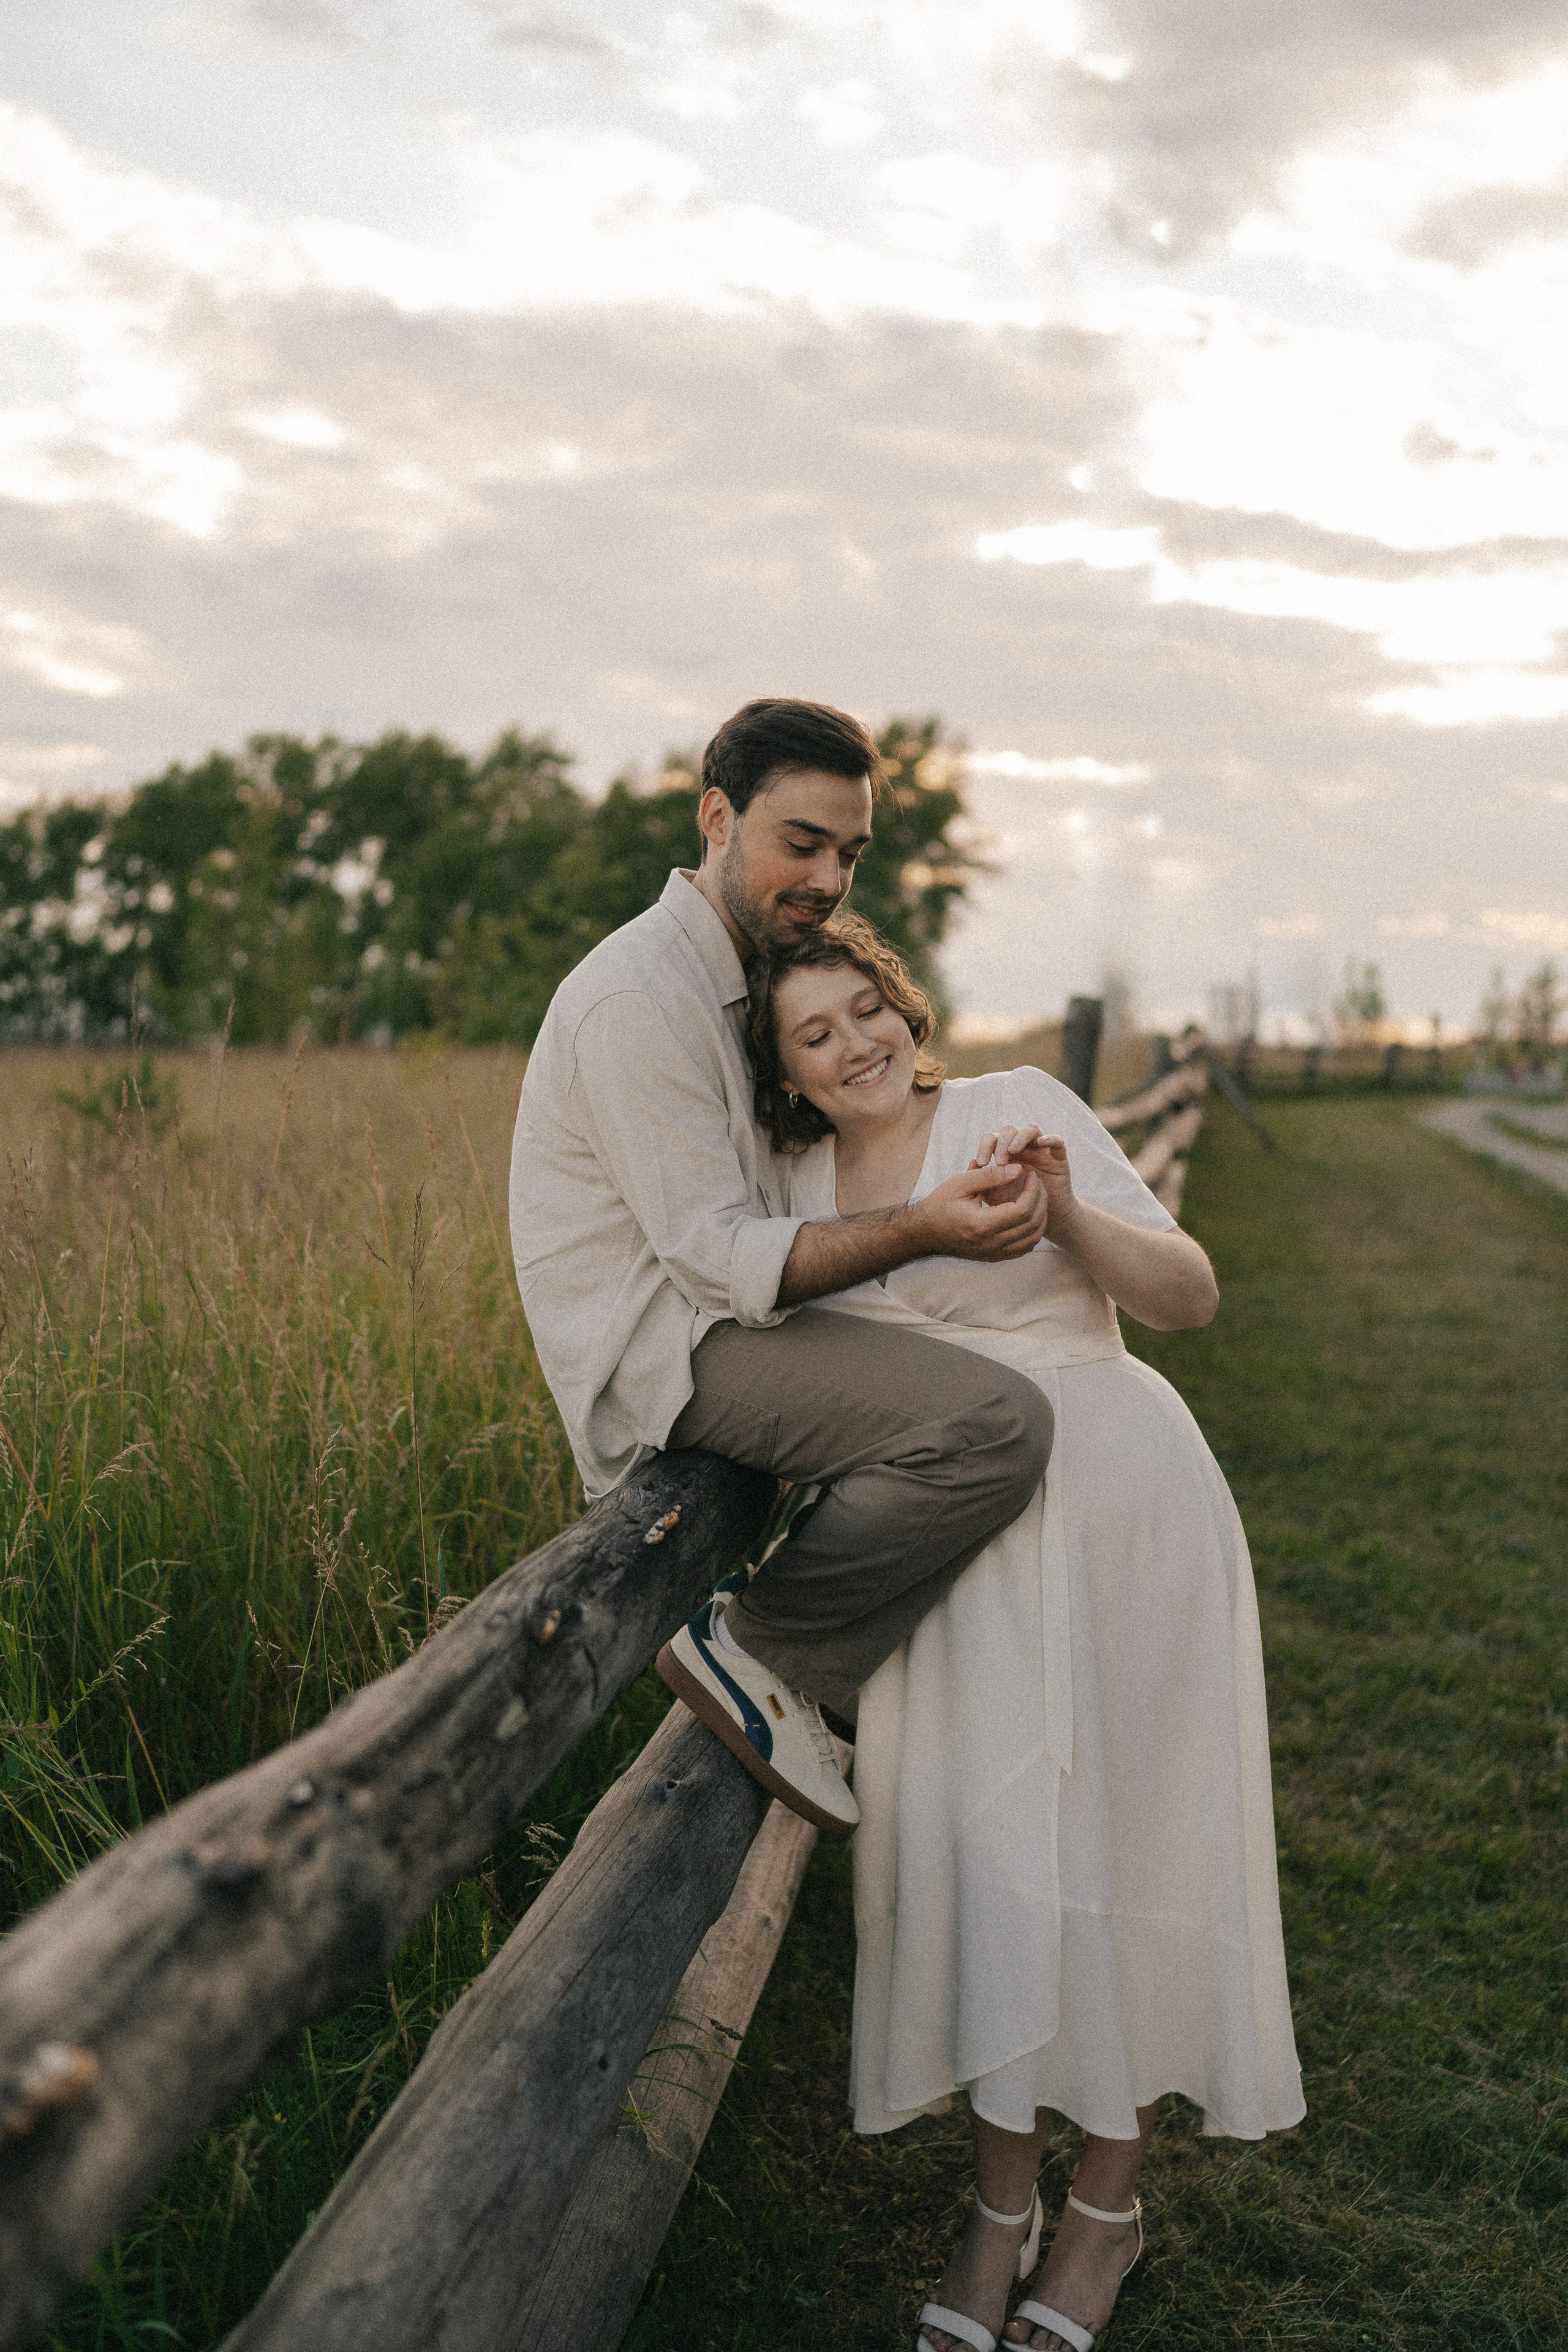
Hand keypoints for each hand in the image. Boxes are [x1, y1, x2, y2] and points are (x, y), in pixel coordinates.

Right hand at [909, 1162, 1049, 1261]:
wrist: (925, 1232)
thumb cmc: (940, 1204)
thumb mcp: (961, 1183)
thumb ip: (991, 1175)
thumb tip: (1019, 1169)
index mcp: (981, 1224)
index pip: (1022, 1210)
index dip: (1033, 1191)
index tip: (1030, 1175)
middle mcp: (990, 1243)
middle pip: (1032, 1225)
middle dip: (1041, 1201)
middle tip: (1037, 1184)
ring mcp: (993, 1253)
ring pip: (1032, 1240)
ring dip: (1040, 1218)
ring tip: (1036, 1198)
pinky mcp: (994, 1257)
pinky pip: (1023, 1249)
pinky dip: (1032, 1233)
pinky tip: (1028, 1216)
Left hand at [971, 1125, 1076, 1236]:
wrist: (1039, 1219)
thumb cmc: (1013, 1205)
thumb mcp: (994, 1195)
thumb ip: (982, 1181)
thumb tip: (971, 1163)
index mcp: (1004, 1153)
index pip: (992, 1139)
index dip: (985, 1147)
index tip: (981, 1163)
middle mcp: (1022, 1147)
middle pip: (1009, 1130)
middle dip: (1001, 1142)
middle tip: (998, 1161)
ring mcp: (1040, 1151)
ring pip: (1031, 1129)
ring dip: (1020, 1137)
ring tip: (1013, 1151)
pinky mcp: (1058, 1158)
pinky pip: (1058, 1142)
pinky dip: (1050, 1138)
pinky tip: (1041, 1143)